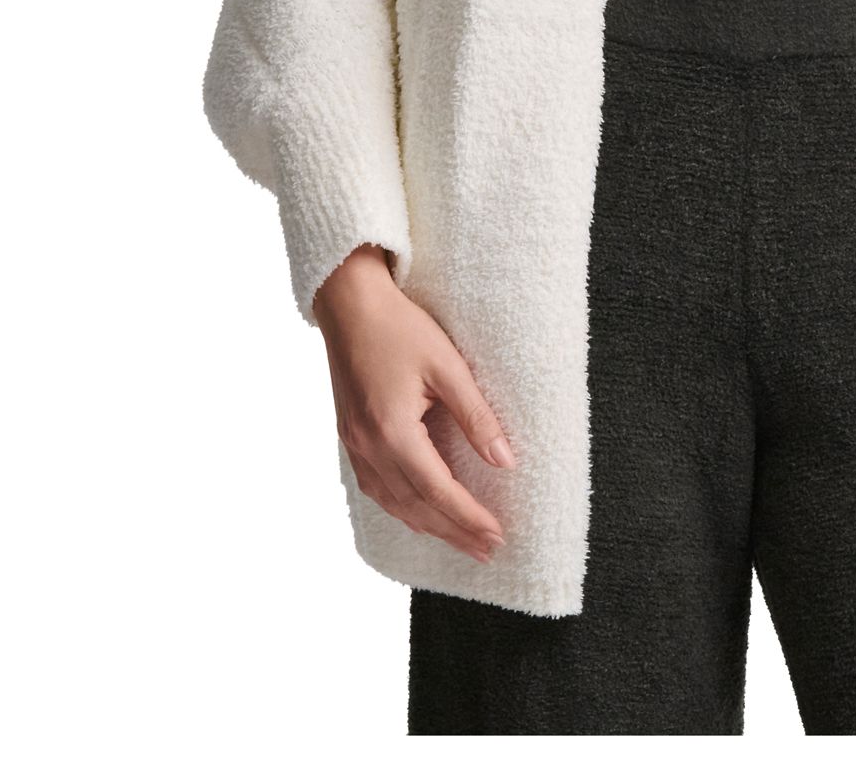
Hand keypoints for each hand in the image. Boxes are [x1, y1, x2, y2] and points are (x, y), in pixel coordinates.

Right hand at [312, 244, 514, 561]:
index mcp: (393, 432)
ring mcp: (355, 445)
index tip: (497, 536)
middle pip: (415, 507)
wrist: (349, 304)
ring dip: (429, 526)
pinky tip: (419, 513)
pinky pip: (377, 488)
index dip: (469, 517)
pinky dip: (402, 508)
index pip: (438, 491)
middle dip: (453, 531)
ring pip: (393, 503)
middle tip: (488, 551)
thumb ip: (476, 416)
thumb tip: (505, 461)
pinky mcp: (350, 437)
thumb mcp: (447, 366)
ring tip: (462, 541)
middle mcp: (369, 448)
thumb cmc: (399, 327)